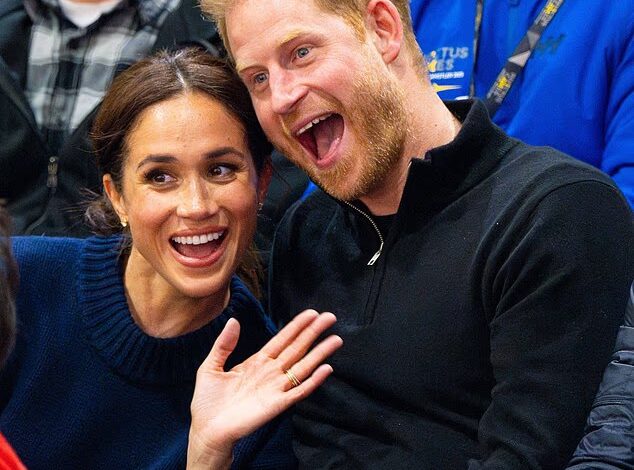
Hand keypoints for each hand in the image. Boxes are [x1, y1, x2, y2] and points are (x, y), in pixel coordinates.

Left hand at [186, 309, 342, 468]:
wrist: (206, 430)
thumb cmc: (207, 401)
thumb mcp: (211, 366)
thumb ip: (224, 344)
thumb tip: (233, 320)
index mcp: (257, 362)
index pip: (282, 340)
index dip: (297, 326)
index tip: (311, 313)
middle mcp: (270, 373)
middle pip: (297, 348)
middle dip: (313, 333)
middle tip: (330, 317)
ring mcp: (275, 388)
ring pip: (303, 367)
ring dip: (320, 353)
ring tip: (336, 339)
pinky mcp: (277, 405)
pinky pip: (299, 391)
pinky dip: (313, 381)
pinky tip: (326, 369)